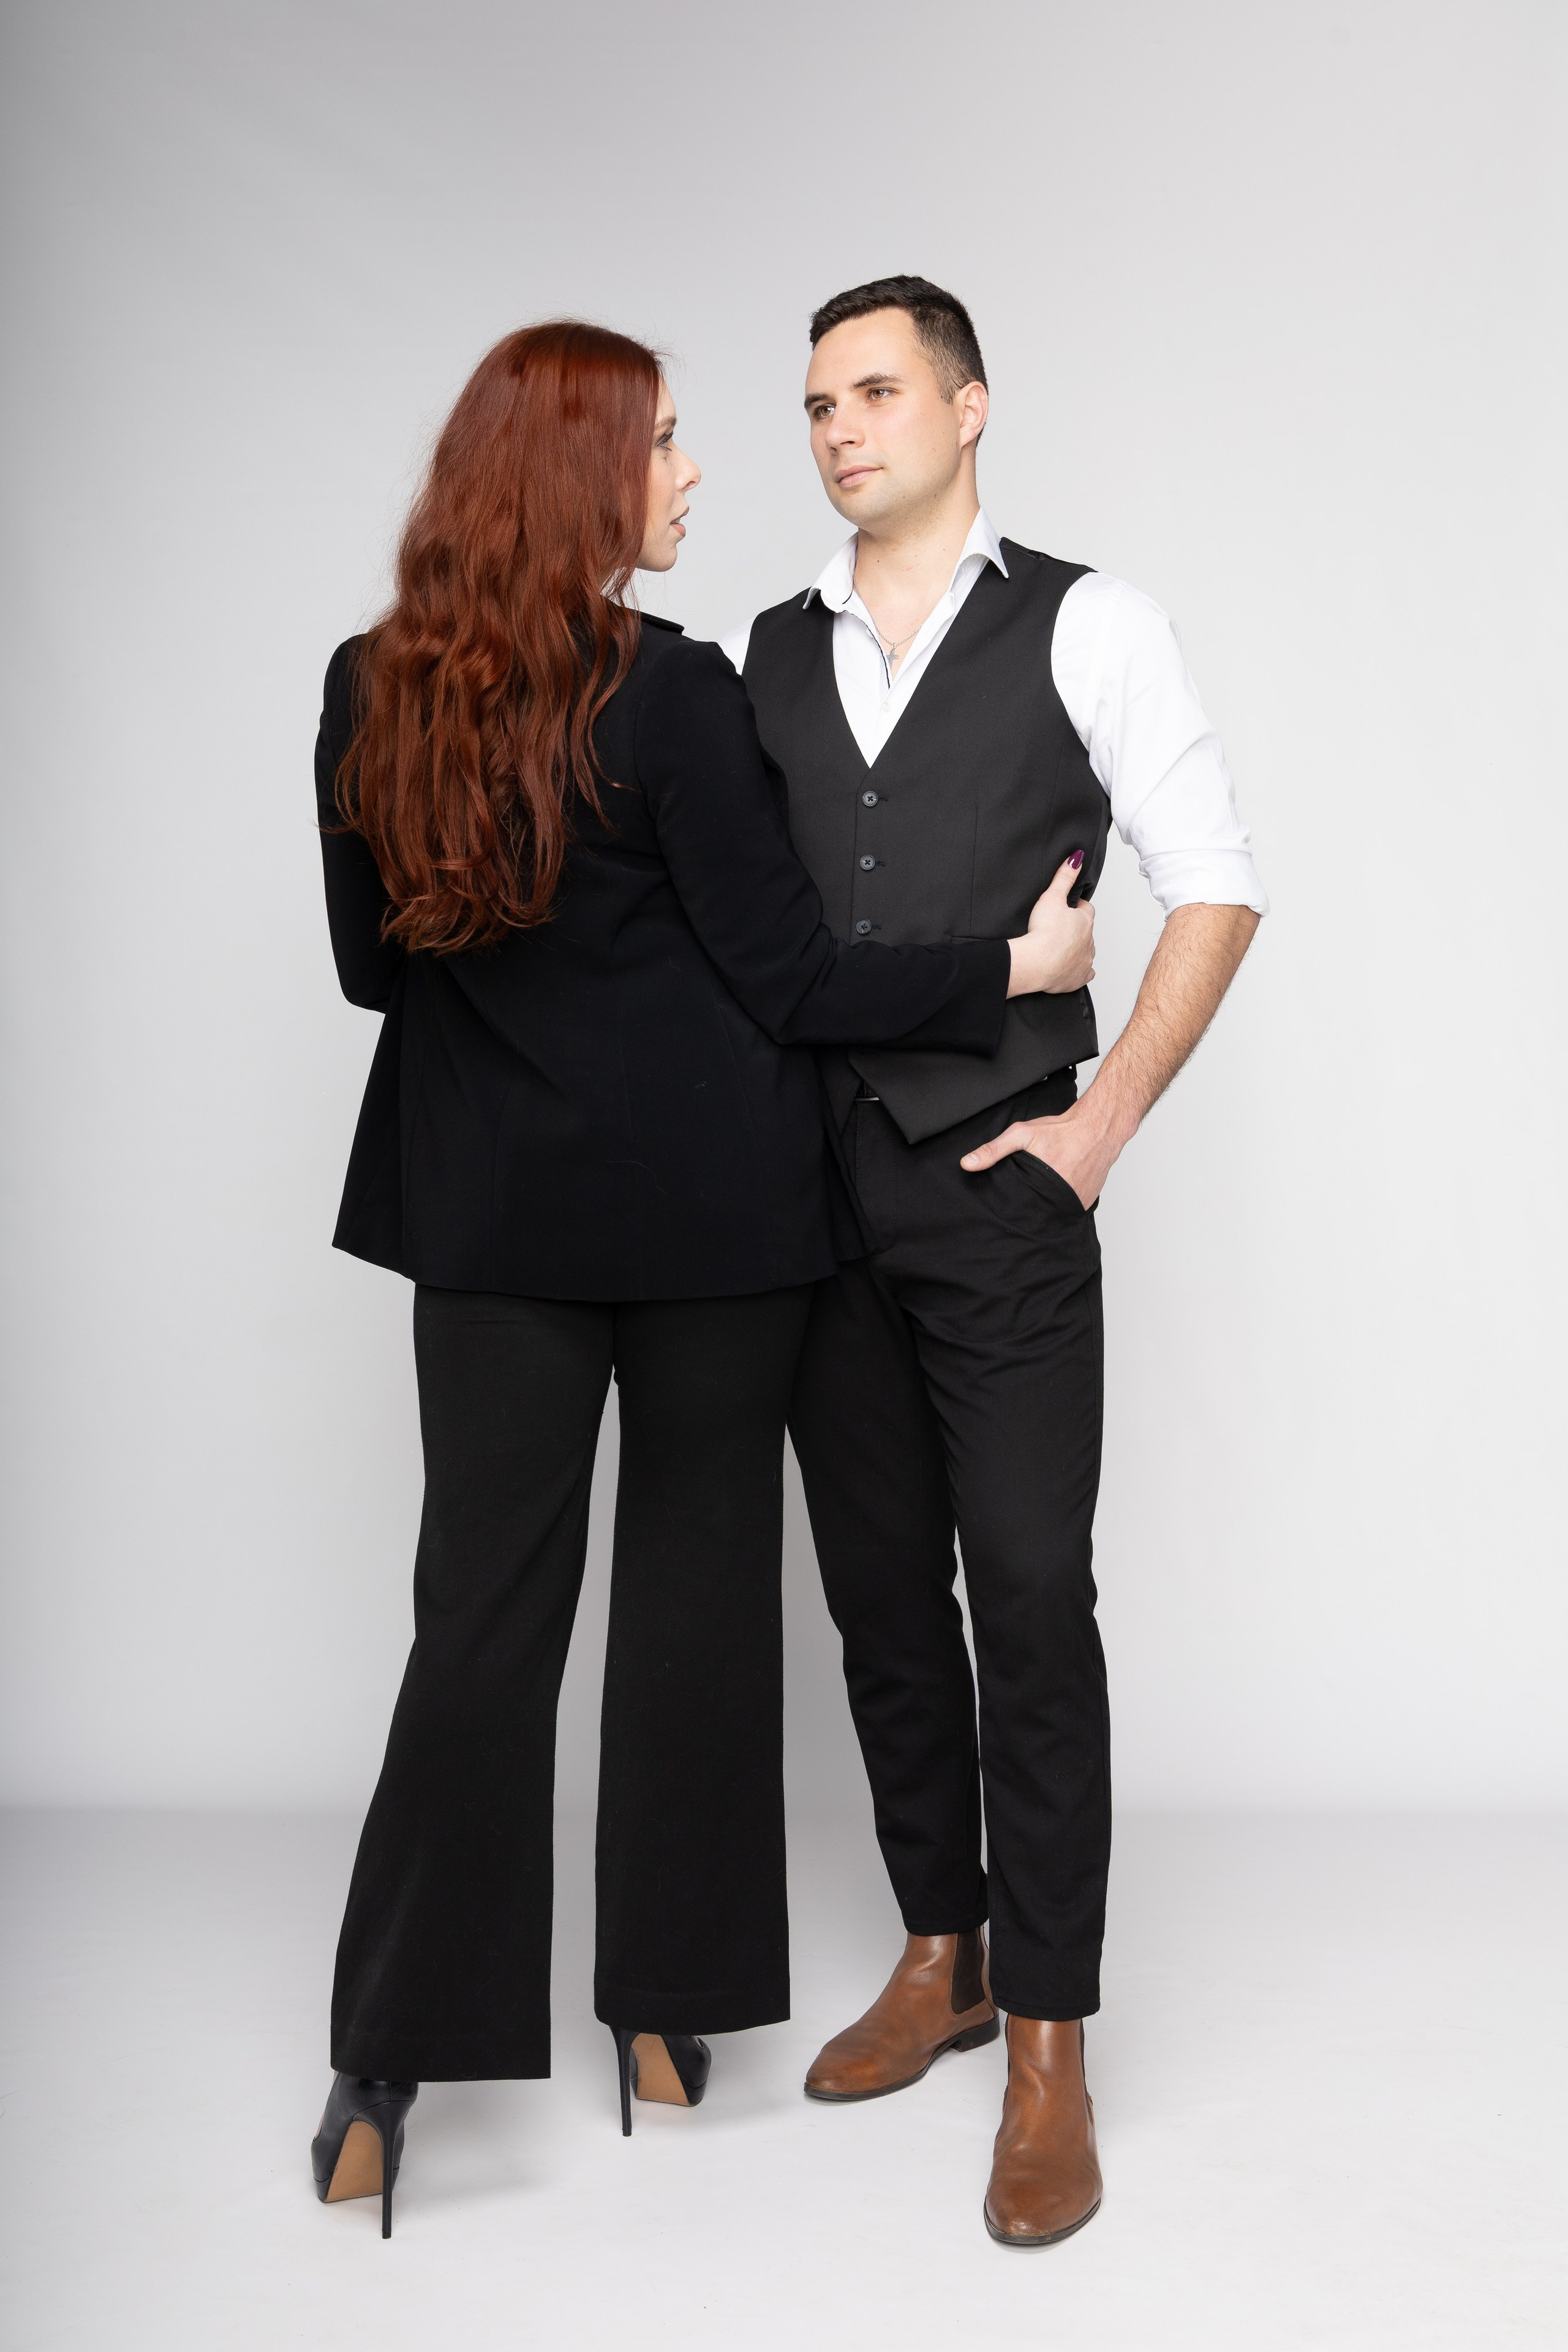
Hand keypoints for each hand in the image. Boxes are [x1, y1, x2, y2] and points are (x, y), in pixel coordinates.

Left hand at [959, 1093, 1127, 1209]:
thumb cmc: (1062, 1130)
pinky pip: (1068, 1210)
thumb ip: (994, 1150)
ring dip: (1045, 1208)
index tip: (1003, 1208)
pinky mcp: (1086, 1203)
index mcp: (1044, 1184)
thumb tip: (967, 1164)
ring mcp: (1076, 1202)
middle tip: (1022, 1200)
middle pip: (1037, 1213)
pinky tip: (1055, 1194)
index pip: (1020, 1209)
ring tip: (1038, 1197)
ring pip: (1053, 1213)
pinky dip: (1060, 1205)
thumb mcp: (1022, 1134)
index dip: (1011, 1209)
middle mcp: (1062, 1197)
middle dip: (1027, 1209)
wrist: (1099, 1128)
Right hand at [1005, 853, 1095, 997]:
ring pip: (1086, 952)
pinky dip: (1079, 971)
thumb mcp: (1052, 896)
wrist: (1037, 963)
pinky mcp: (1078, 978)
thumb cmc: (1043, 933)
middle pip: (1086, 931)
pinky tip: (1070, 968)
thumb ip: (1064, 877)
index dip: (1076, 907)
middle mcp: (1089, 941)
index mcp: (1085, 921)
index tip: (1067, 908)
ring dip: (1077, 948)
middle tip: (1059, 928)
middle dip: (1076, 929)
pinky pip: (1085, 974)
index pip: (1086, 909)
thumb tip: (1076, 858)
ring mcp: (1085, 961)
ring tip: (1061, 947)